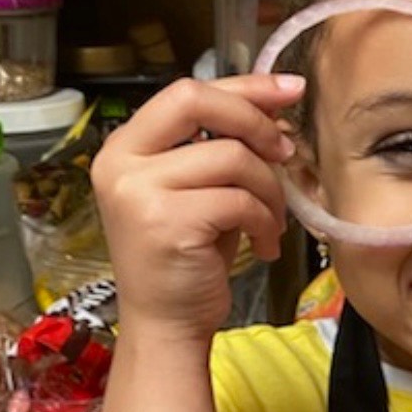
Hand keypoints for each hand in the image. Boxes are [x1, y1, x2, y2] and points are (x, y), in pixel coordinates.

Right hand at [90, 73, 304, 341]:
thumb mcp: (202, 189)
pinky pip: (239, 200)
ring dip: (268, 188)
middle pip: (196, 101)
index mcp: (125, 146)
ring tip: (271, 220)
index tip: (290, 89)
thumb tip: (275, 104)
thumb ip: (223, 144)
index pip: (186, 91)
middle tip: (284, 151)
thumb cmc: (188, 257)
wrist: (166, 324)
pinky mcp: (167, 223)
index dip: (244, 86)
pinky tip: (263, 244)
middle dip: (254, 120)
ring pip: (231, 156)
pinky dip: (264, 221)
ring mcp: (138, 192)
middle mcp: (121, 162)